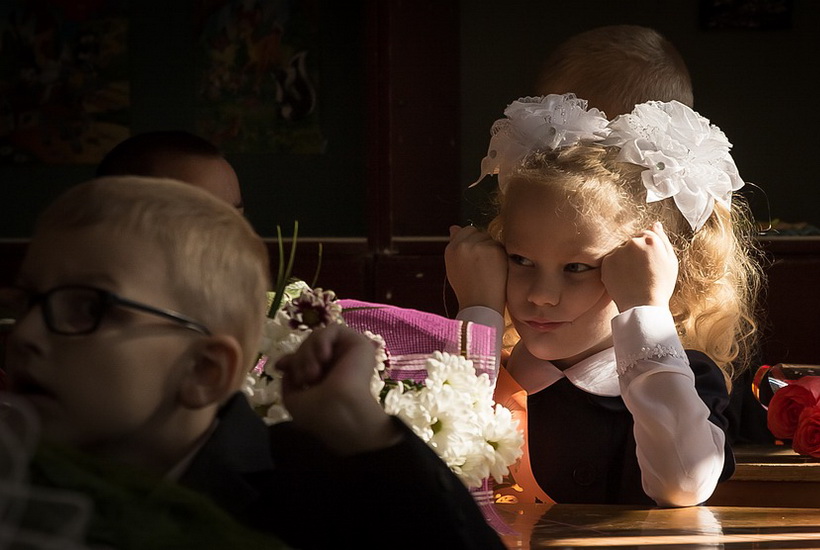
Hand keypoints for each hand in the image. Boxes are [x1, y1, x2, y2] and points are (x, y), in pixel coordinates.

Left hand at [275, 324, 400, 454]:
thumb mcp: (293, 400)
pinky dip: (322, 340)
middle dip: (298, 359)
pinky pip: (333, 329)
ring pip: (317, 337)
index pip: (304, 357)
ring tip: (313, 373)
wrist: (343, 412)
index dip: (291, 359)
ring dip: (308, 352)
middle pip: (307, 346)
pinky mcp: (358, 343)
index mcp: (324, 377)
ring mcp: (347, 353)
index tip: (281, 366)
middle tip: (304, 378)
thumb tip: (283, 364)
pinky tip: (324, 357)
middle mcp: (336, 364)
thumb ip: (288, 380)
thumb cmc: (320, 412)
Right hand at [444, 225, 506, 313]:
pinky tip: (496, 270)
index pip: (465, 231)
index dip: (472, 244)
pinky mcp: (493, 249)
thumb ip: (455, 246)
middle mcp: (462, 245)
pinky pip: (500, 245)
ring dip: (492, 250)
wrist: (480, 305)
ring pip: (489, 238)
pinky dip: (501, 256)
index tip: (476, 258)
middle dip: (482, 245)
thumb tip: (454, 228)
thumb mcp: (454, 267)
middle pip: (478, 233)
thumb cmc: (468, 289)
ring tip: (488, 269)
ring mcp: (478, 246)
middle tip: (482, 266)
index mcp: (451, 249)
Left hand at [601, 221, 678, 311]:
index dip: (647, 249)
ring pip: (621, 251)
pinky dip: (615, 268)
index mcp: (651, 240)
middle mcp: (633, 243)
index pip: (645, 235)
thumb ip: (662, 239)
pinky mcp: (607, 262)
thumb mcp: (670, 261)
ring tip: (633, 276)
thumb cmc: (660, 285)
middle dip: (635, 253)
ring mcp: (618, 252)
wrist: (643, 306)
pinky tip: (624, 279)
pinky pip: (611, 260)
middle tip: (641, 271)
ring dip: (624, 259)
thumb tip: (655, 223)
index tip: (648, 262)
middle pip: (632, 242)